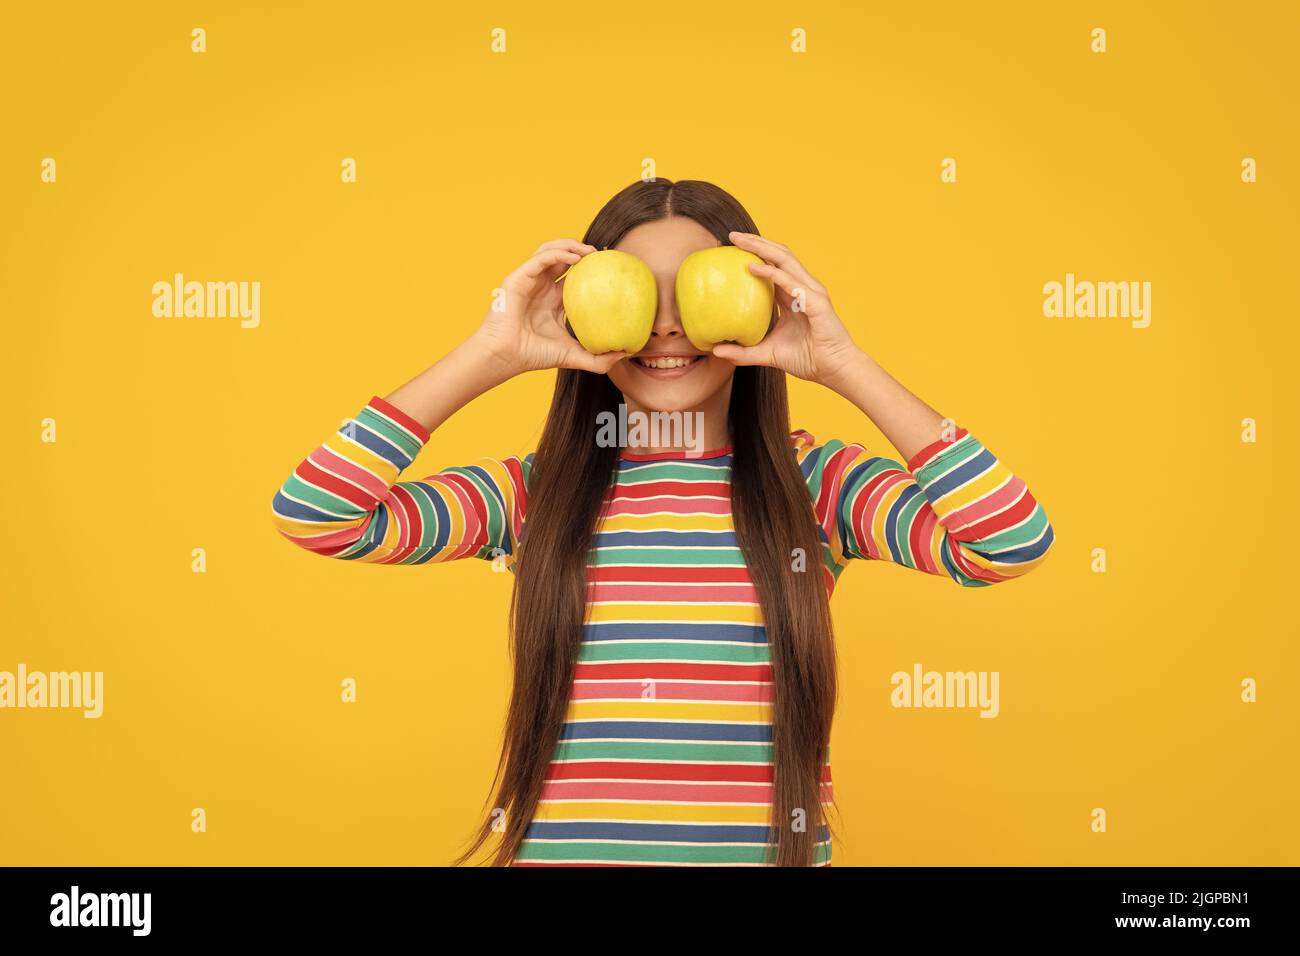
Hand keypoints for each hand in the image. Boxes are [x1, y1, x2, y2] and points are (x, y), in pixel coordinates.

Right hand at [473, 239, 625, 375]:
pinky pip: (541, 258)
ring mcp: (529, 280)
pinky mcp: (518, 278)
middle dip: (582, 251)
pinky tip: (576, 258)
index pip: (574, 277)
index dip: (591, 270)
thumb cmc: (532, 355)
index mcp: (552, 301)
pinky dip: (559, 254)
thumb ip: (597, 359)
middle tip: (602, 255)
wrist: (505, 356)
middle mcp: (541, 287)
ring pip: (550, 251)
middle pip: (563, 259)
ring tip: (590, 251)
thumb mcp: (572, 356)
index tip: (611, 269)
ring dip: (571, 246)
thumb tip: (625, 355)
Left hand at [710, 231, 863, 387]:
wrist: (834, 370)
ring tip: (741, 241)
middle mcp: (803, 288)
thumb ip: (743, 352)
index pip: (774, 265)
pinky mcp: (816, 303)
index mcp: (793, 294)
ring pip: (786, 260)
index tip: (731, 248)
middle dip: (756, 242)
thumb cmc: (807, 359)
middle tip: (732, 235)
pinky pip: (791, 283)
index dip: (755, 252)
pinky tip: (753, 267)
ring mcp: (811, 293)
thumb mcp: (767, 354)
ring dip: (762, 247)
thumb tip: (716, 351)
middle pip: (779, 255)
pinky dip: (772, 273)